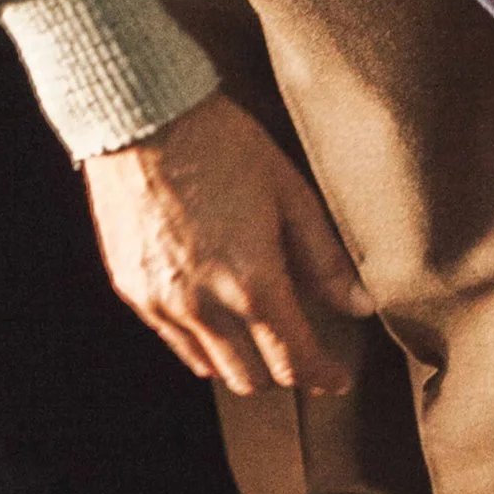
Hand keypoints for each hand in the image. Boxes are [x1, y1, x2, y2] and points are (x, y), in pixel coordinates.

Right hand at [81, 92, 376, 396]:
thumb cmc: (222, 146)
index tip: (336, 379)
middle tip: (303, 360)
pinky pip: (176, 342)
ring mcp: (163, 302)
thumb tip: (360, 306)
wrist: (139, 114)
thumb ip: (325, 260)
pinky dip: (204, 345)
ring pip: (213, 368)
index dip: (323, 376)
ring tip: (262, 343)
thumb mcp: (291, 197)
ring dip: (244, 365)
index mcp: (253, 284)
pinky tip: (220, 325)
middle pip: (254, 378)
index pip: (295, 361)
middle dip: (285, 374)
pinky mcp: (132, 291)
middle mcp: (205, 305)